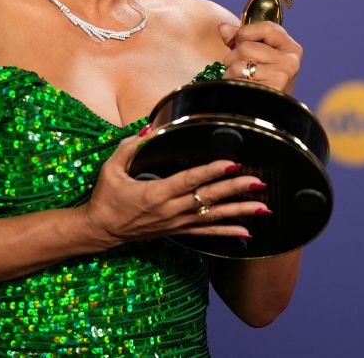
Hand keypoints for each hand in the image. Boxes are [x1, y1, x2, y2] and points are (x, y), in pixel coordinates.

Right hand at [81, 134, 270, 247]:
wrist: (100, 230)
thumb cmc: (106, 197)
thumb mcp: (110, 169)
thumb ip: (130, 147)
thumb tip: (149, 129)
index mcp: (155, 193)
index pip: (189, 180)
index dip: (211, 172)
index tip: (232, 164)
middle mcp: (169, 210)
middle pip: (207, 198)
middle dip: (235, 189)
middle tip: (258, 181)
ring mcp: (175, 223)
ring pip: (212, 217)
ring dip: (239, 212)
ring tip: (263, 207)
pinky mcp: (177, 232)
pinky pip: (206, 233)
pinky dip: (227, 232)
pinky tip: (246, 232)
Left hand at [218, 21, 302, 94]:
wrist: (269, 115)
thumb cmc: (263, 82)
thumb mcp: (258, 55)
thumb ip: (242, 39)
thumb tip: (222, 26)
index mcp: (291, 48)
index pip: (267, 27)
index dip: (246, 32)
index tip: (239, 41)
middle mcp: (290, 61)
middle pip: (247, 46)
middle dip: (234, 57)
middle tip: (240, 68)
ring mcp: (282, 76)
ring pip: (239, 64)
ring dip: (230, 73)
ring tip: (240, 80)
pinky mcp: (270, 90)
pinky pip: (237, 81)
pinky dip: (232, 85)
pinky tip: (241, 90)